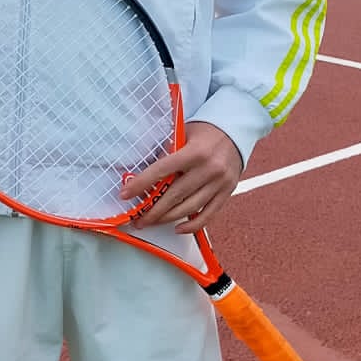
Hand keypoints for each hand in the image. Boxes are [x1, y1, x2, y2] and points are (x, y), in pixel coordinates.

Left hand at [119, 123, 241, 232]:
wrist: (235, 131)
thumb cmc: (205, 132)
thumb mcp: (184, 133)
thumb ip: (167, 151)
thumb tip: (141, 170)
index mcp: (195, 152)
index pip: (162, 170)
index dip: (142, 184)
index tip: (126, 194)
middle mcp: (209, 169)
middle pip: (175, 195)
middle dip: (153, 210)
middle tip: (138, 219)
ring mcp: (220, 183)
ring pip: (189, 207)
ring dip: (167, 218)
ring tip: (151, 222)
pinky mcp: (227, 192)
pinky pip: (208, 214)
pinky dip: (192, 225)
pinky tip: (177, 228)